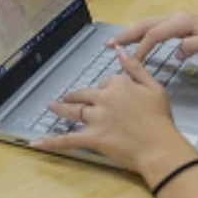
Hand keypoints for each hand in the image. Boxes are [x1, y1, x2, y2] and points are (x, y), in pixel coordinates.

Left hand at [33, 49, 194, 178]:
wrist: (160, 147)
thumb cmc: (160, 120)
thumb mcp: (154, 87)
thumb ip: (135, 68)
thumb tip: (120, 50)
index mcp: (118, 85)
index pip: (107, 82)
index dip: (107, 89)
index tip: (110, 96)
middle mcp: (104, 99)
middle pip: (85, 94)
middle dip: (76, 96)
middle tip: (68, 97)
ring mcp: (96, 118)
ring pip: (74, 111)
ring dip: (61, 108)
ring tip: (52, 107)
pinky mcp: (92, 138)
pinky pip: (68, 139)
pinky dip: (51, 141)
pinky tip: (37, 142)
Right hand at [109, 11, 197, 66]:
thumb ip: (192, 46)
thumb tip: (176, 51)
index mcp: (183, 21)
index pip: (155, 34)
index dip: (141, 47)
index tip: (132, 61)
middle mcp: (178, 18)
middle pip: (146, 25)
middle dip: (127, 34)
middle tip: (111, 45)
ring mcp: (179, 22)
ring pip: (149, 26)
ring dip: (133, 34)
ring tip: (118, 43)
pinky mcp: (181, 28)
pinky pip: (156, 31)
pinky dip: (143, 36)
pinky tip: (138, 43)